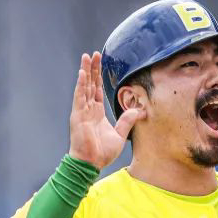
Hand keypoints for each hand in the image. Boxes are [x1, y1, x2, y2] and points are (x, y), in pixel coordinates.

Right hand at [68, 52, 143, 168]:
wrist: (91, 163)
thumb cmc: (102, 152)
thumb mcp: (120, 134)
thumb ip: (127, 121)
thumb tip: (139, 110)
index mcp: (96, 112)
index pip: (97, 90)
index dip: (98, 76)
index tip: (100, 63)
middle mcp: (88, 109)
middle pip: (90, 84)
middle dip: (92, 68)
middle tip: (94, 54)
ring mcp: (82, 111)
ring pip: (84, 87)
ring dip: (85, 71)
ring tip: (87, 57)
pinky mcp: (78, 116)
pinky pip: (79, 97)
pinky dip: (81, 85)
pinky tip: (83, 73)